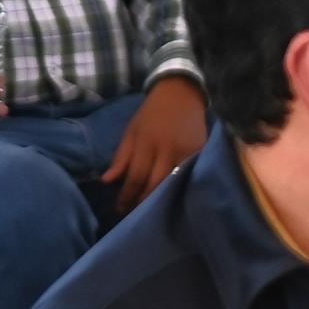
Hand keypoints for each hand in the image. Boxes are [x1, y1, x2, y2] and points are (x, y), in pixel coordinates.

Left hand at [103, 75, 211, 212]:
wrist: (181, 93)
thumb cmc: (151, 114)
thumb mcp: (131, 131)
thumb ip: (121, 157)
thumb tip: (107, 181)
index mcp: (146, 142)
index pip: (135, 177)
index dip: (126, 196)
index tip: (119, 208)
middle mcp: (167, 149)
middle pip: (154, 185)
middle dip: (142, 202)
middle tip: (134, 216)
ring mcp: (186, 152)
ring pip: (173, 184)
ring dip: (160, 199)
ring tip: (151, 211)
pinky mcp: (201, 153)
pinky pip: (189, 177)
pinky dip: (179, 188)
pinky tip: (172, 198)